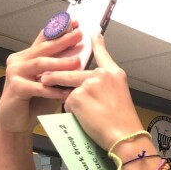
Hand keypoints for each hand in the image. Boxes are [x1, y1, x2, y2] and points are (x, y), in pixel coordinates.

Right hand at [0, 26, 83, 135]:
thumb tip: (82, 62)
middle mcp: (19, 60)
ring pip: (40, 64)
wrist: (15, 122)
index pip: (45, 40)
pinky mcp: (16, 87)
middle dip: (63, 41)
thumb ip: (61, 73)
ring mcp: (15, 72)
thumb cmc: (34, 103)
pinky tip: (66, 92)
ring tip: (77, 61)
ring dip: (60, 63)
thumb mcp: (51, 84)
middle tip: (79, 35)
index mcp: (28, 57)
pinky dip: (53, 90)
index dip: (59, 31)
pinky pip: (38, 87)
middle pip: (44, 48)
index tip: (74, 23)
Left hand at [44, 34, 142, 149]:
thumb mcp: (120, 97)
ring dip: (61, 93)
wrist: (125, 138)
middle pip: (74, 72)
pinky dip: (71, 111)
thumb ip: (105, 86)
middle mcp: (102, 75)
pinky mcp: (77, 97)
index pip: (103, 54)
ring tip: (64, 100)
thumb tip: (86, 86)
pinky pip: (66, 102)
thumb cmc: (124, 123)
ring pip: (68, 87)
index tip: (93, 31)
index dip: (97, 42)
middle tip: (45, 78)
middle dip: (57, 76)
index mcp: (115, 74)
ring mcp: (88, 85)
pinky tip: (84, 118)